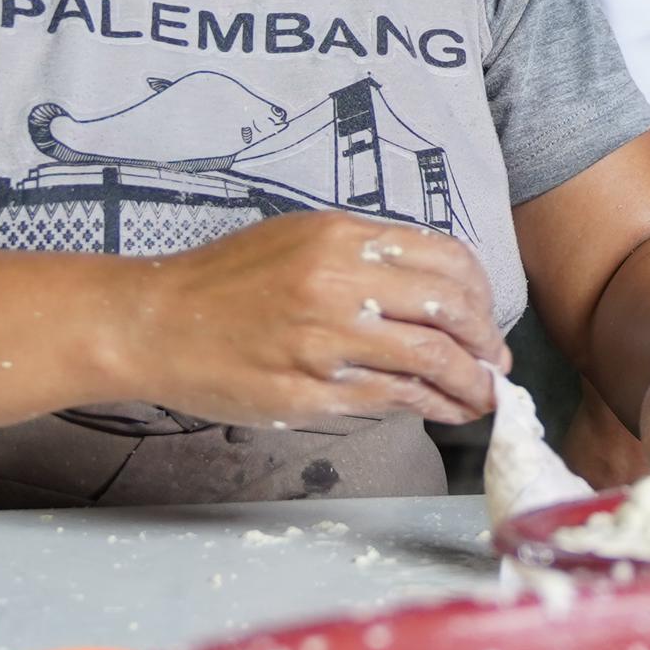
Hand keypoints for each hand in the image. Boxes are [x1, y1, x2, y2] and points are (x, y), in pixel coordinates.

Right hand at [114, 212, 509, 430]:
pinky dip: (428, 406)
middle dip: (485, 343)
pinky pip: (390, 399)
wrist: (154, 324)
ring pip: (430, 361)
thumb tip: (431, 289)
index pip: (446, 260)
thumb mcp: (297, 238)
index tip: (484, 315)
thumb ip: (363, 256)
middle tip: (494, 363)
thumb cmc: (223, 281)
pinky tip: (441, 410)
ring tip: (481, 397)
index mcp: (341, 238)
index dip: (479, 293)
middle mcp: (340, 285)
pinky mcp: (311, 393)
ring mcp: (326, 342)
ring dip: (469, 384)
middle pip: (450, 311)